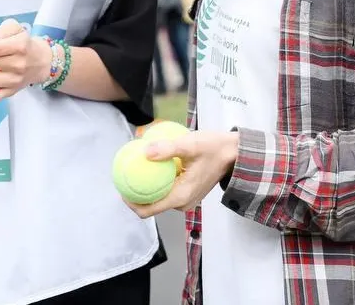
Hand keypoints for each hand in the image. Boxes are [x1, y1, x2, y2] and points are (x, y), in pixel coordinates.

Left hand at [126, 131, 240, 219]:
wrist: (235, 153)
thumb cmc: (214, 148)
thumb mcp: (191, 144)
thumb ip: (168, 149)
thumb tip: (145, 152)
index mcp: (181, 196)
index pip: (148, 210)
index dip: (130, 202)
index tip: (120, 187)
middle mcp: (182, 203)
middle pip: (150, 206)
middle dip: (135, 193)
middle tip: (125, 174)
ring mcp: (186, 199)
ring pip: (158, 198)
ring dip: (146, 187)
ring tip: (135, 169)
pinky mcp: (188, 192)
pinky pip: (166, 191)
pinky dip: (157, 182)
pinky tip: (150, 166)